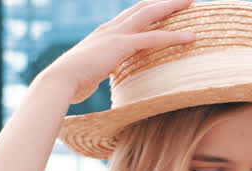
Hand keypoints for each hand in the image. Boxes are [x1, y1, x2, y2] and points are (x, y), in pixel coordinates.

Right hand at [39, 0, 196, 102]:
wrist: (59, 81)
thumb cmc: (72, 82)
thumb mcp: (92, 72)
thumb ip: (102, 69)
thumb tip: (102, 77)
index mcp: (105, 33)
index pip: (131, 15)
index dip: (149, 9)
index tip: (164, 6)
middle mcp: (111, 28)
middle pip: (143, 8)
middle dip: (164, 1)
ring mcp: (116, 34)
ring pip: (150, 14)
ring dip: (172, 7)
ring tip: (192, 1)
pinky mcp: (121, 45)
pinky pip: (154, 38)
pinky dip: (174, 37)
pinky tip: (192, 37)